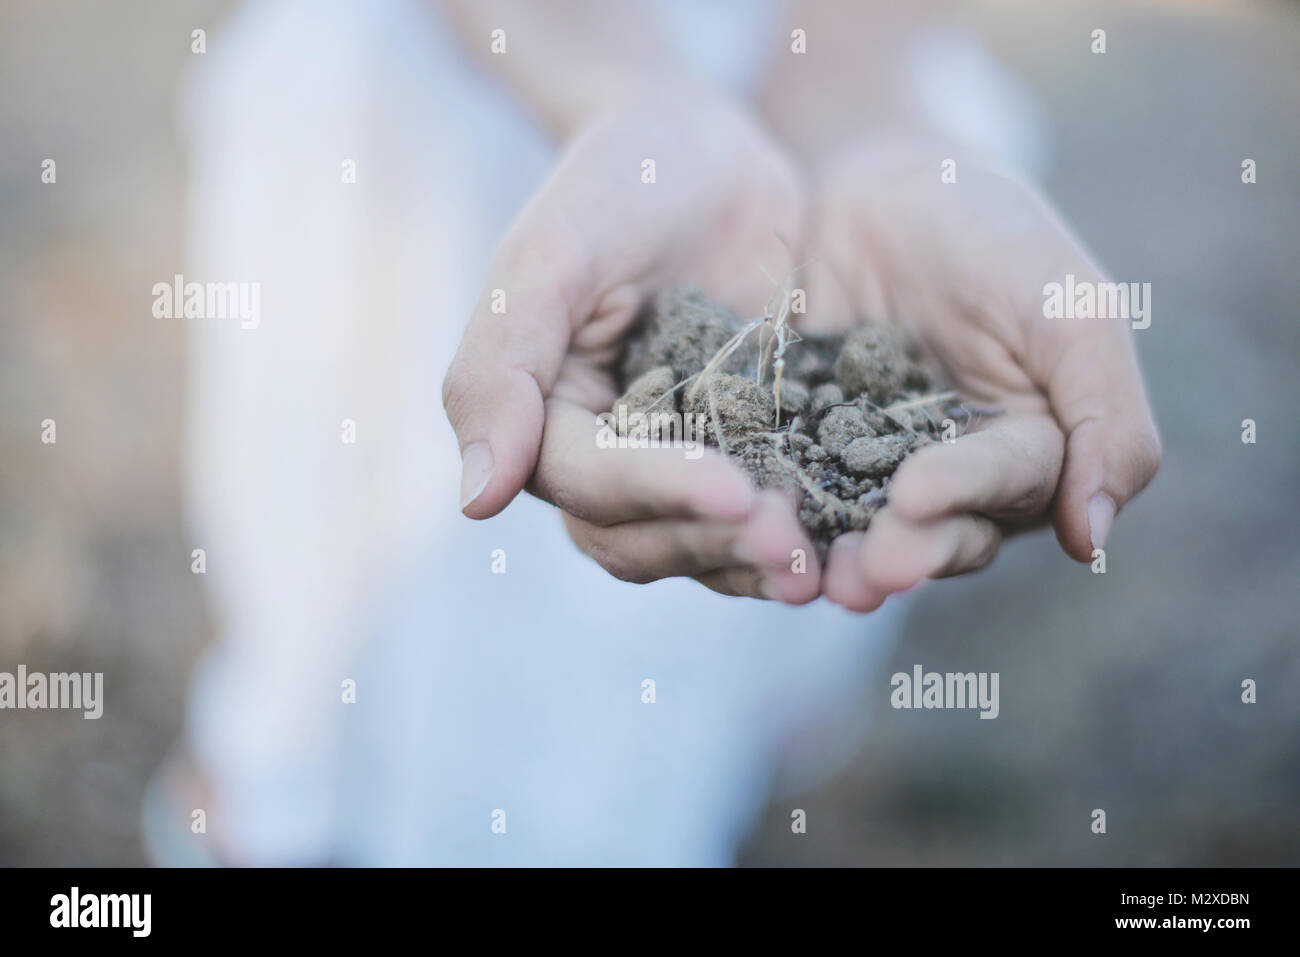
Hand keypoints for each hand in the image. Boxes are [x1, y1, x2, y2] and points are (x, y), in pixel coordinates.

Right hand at [442, 92, 821, 601]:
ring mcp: (682, 459)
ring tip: (828, 570)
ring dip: (760, 562)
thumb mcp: (548, 257)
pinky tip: (854, 539)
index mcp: (547, 420)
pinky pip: (769, 510)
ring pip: (705, 544)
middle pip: (643, 537)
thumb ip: (498, 369)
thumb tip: (476, 499)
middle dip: (715, 541)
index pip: (588, 484)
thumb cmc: (614, 183)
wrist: (705, 149)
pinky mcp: (751, 452)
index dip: (657, 493)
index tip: (735, 492)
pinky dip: (806, 533)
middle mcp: (608, 456)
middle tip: (792, 545)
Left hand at [804, 143, 1160, 610]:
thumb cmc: (988, 230)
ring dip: (834, 557)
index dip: (965, 494)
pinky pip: (788, 488)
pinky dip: (771, 509)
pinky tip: (743, 524)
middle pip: (936, 533)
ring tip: (804, 575)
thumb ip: (1105, 412)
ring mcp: (869, 470)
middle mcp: (952, 477)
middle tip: (862, 571)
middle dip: (900, 551)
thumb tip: (1096, 540)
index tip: (918, 494)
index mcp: (1027, 449)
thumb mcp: (1068, 302)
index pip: (1008, 487)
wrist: (875, 179)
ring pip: (860, 529)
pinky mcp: (799, 451)